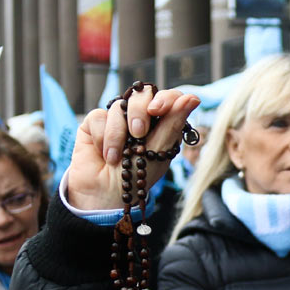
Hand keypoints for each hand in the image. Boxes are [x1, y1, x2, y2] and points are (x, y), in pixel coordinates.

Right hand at [65, 86, 199, 210]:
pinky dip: (103, 137)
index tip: (157, 110)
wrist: (105, 195)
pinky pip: (99, 116)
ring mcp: (118, 119)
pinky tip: (104, 155)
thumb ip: (173, 123)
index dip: (165, 98)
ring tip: (117, 156)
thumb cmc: (137, 178)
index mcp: (162, 125)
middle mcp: (141, 118)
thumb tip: (193, 97)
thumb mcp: (159, 152)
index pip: (169, 97)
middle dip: (140, 111)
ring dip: (118, 133)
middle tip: (138, 133)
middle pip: (143, 94)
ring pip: (120, 105)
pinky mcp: (95, 124)